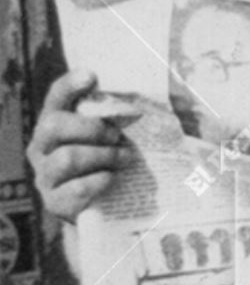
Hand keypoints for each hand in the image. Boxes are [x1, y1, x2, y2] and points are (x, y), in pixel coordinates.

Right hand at [26, 71, 129, 223]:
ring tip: (126, 159)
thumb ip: (125, 117)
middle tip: (117, 136)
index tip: (92, 76)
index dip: (70, 85)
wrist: (106, 208)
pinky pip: (75, 189)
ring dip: (103, 156)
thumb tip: (171, 98)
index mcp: (56, 124)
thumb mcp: (117, 137)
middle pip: (54, 125)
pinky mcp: (55, 203)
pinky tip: (113, 179)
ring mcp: (45, 176)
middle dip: (91, 128)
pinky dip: (100, 181)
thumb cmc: (114, 162)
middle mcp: (42, 147)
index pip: (56, 97)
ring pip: (67, 158)